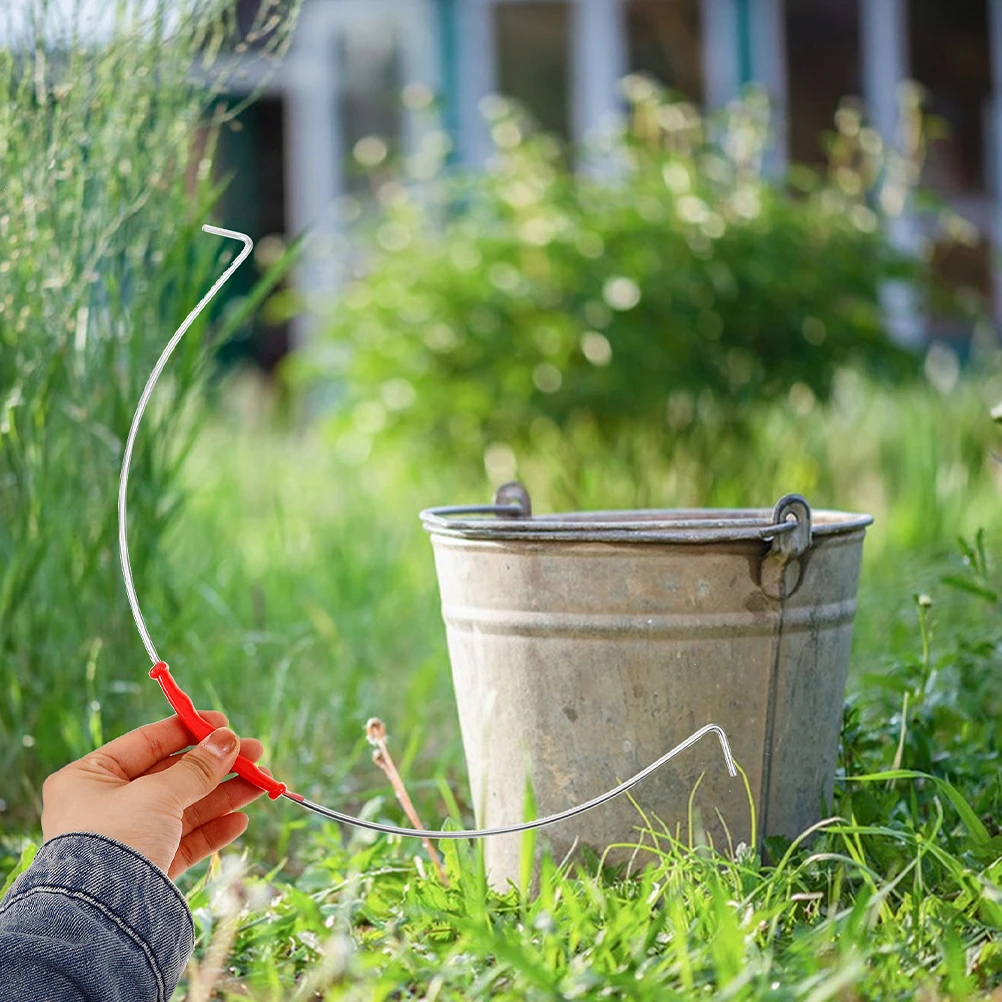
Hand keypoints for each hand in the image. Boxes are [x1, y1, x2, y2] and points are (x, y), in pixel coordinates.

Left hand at [41, 712, 268, 879]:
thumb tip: (228, 740)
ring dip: (225, 795)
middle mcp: (106, 806)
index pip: (148, 742)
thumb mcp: (158, 793)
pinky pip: (185, 842)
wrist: (99, 921)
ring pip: (186, 808)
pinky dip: (214, 831)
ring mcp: (128, 839)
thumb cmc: (116, 841)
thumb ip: (197, 767)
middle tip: (256, 754)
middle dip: (218, 765)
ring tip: (263, 784)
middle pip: (173, 775)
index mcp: (90, 777)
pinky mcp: (146, 870)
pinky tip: (241, 820)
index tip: (225, 723)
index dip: (189, 730)